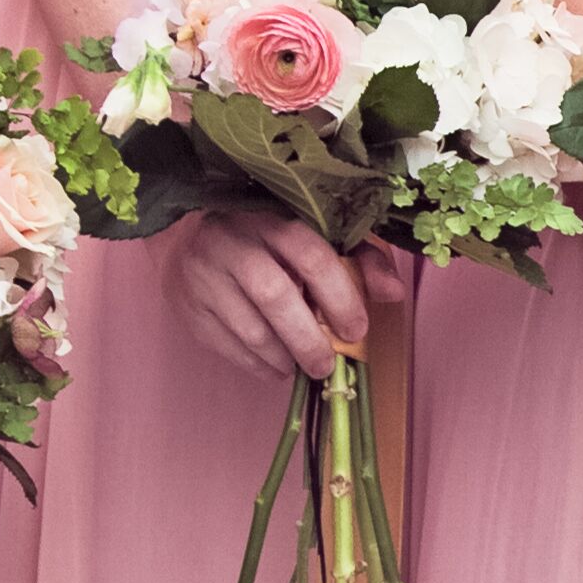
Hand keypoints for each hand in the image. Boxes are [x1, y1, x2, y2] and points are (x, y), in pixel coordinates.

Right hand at [162, 211, 372, 381]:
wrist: (193, 236)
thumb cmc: (271, 237)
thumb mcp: (320, 235)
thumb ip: (361, 260)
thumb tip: (394, 293)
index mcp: (272, 217)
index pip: (310, 256)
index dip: (339, 298)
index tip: (356, 331)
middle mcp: (232, 241)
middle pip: (275, 296)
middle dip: (309, 340)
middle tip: (327, 365)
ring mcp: (204, 273)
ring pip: (250, 328)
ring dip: (284, 357)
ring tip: (303, 364)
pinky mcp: (188, 304)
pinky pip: (228, 346)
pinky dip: (258, 365)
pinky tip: (277, 364)